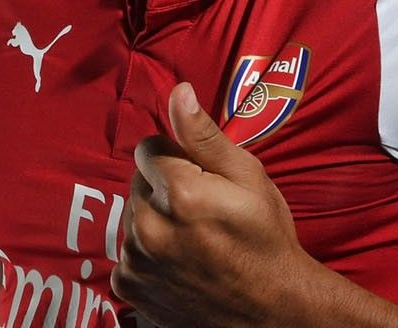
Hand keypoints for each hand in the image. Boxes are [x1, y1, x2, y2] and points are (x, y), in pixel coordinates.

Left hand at [111, 81, 324, 325]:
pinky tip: (179, 261)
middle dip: (163, 188)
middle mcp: (150, 228)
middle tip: (200, 210)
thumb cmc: (266, 239)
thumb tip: (178, 92)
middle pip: (137, 183)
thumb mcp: (248, 179)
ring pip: (132, 217)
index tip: (200, 178)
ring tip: (192, 238)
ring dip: (154, 220)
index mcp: (180, 194)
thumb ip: (205, 136)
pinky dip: (146, 254)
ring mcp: (137, 262)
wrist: (271, 310)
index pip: (148, 149)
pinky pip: (126, 252)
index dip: (176, 158)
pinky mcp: (129, 287)